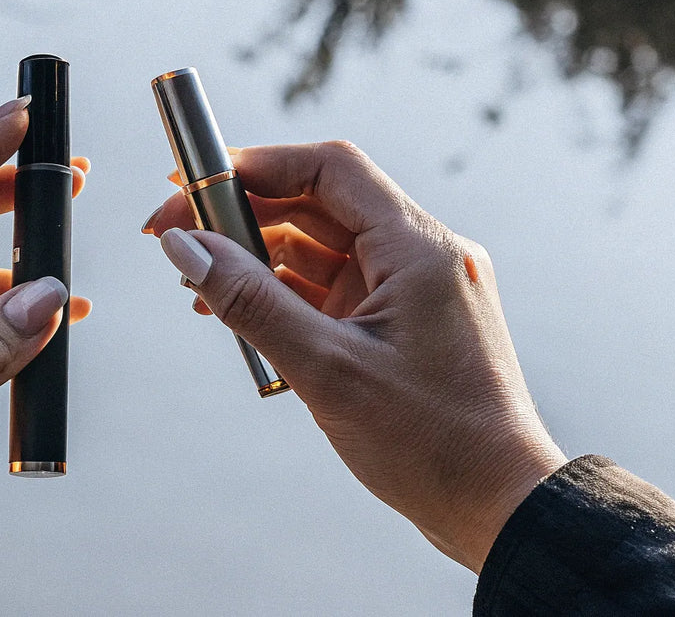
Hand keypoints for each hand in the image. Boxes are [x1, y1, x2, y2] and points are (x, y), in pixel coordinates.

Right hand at [144, 141, 565, 571]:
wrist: (501, 507)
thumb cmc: (429, 443)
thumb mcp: (326, 370)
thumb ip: (250, 301)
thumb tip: (183, 247)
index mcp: (419, 249)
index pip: (328, 169)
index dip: (253, 166)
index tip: (190, 185)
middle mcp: (423, 256)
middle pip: (318, 204)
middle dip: (243, 216)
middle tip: (173, 237)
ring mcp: (415, 290)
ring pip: (322, 248)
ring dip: (258, 259)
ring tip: (196, 284)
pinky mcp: (405, 325)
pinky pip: (335, 289)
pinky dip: (286, 296)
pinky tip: (237, 315)